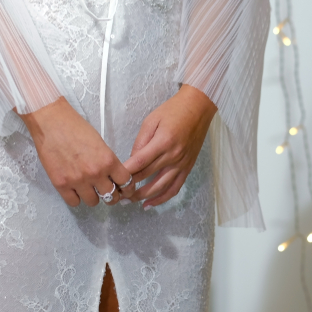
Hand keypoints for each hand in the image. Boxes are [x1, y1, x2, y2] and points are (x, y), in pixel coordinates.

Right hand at [20, 97, 131, 206]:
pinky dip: (76, 198)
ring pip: (93, 202)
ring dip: (92, 196)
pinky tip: (74, 189)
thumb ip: (107, 161)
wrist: (51, 123)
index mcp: (108, 160)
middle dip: (111, 195)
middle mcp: (95, 173)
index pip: (125, 182)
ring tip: (88, 188)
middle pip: (111, 197)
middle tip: (106, 191)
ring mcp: (78, 180)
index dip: (126, 187)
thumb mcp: (100, 142)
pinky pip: (74, 202)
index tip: (124, 189)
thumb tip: (112, 177)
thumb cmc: (75, 127)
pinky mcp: (61, 184)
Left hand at [123, 85, 216, 208]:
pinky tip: (150, 204)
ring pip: (160, 187)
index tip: (113, 179)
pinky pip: (175, 188)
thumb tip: (132, 161)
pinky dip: (162, 198)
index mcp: (163, 142)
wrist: (198, 108)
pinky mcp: (188, 168)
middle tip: (116, 193)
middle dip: (130, 186)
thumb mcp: (151, 120)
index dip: (125, 173)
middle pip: (147, 176)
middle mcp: (173, 156)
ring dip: (143, 196)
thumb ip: (140, 141)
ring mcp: (182, 164)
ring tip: (129, 201)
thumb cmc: (173, 110)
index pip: (139, 162)